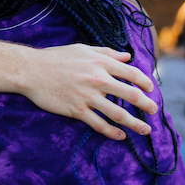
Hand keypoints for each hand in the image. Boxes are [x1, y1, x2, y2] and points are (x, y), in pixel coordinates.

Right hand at [22, 45, 156, 140]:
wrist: (30, 70)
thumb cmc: (56, 57)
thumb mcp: (83, 49)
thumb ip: (107, 53)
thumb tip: (127, 56)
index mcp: (101, 63)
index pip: (132, 74)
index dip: (146, 83)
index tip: (150, 90)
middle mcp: (97, 80)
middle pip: (131, 95)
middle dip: (146, 105)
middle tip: (153, 111)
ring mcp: (87, 97)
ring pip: (118, 114)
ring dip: (135, 124)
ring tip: (145, 130)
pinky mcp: (76, 110)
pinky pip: (98, 124)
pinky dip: (112, 132)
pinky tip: (120, 136)